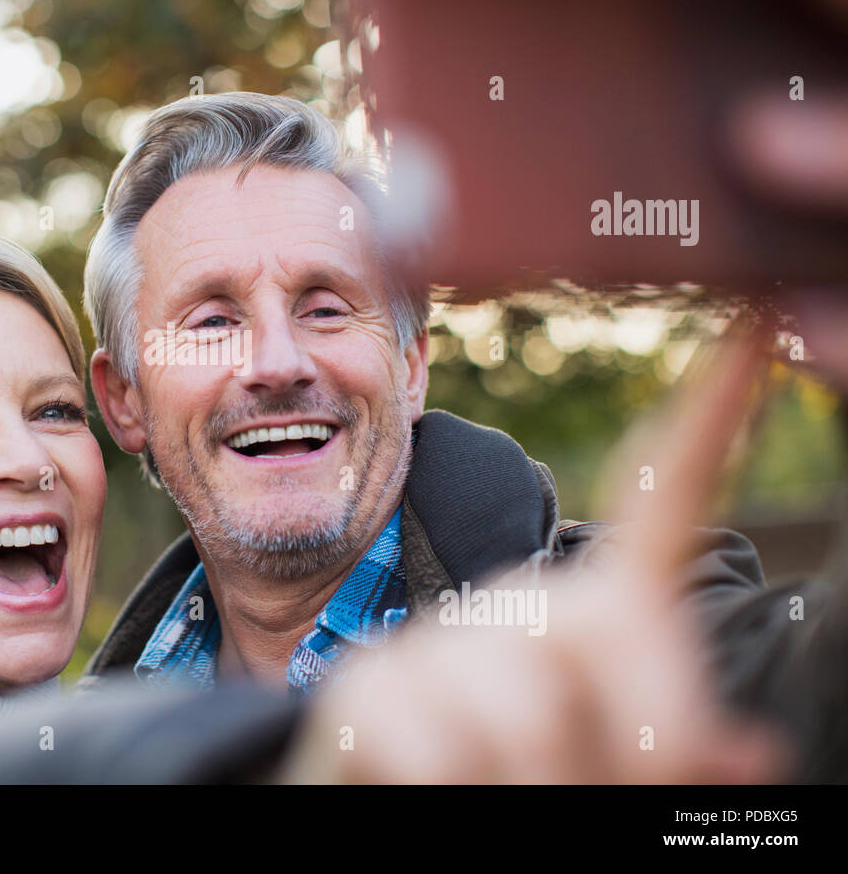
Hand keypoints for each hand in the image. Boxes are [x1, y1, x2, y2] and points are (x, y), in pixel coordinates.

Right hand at [286, 327, 788, 782]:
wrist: (400, 806)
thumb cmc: (535, 781)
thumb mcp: (623, 764)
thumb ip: (679, 743)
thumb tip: (748, 754)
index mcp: (602, 612)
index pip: (664, 503)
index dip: (711, 416)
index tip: (754, 319)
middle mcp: (520, 604)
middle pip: (599, 636)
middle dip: (632, 748)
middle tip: (600, 795)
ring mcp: (441, 644)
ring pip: (525, 715)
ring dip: (540, 790)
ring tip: (512, 800)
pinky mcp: (371, 688)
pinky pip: (438, 755)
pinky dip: (450, 798)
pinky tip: (432, 792)